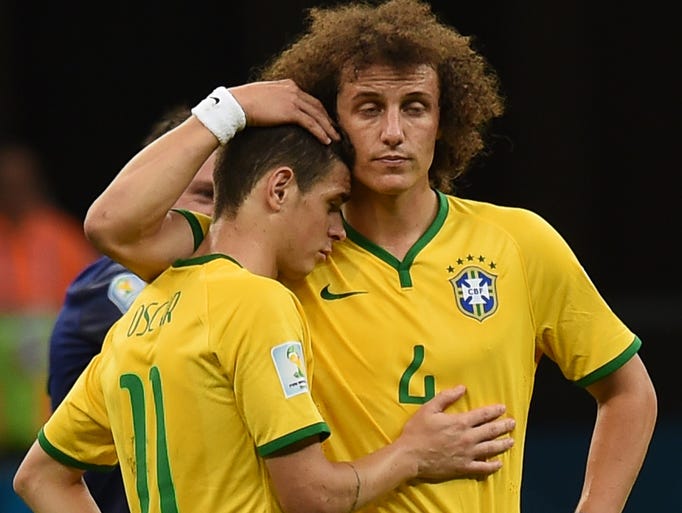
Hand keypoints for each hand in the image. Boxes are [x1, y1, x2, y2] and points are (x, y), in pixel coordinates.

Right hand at [229, 80, 338, 143]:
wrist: (236, 104)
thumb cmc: (242, 103)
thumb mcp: (261, 97)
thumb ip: (273, 101)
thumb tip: (273, 111)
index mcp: (287, 85)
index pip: (309, 99)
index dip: (319, 111)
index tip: (325, 121)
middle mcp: (293, 89)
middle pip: (317, 106)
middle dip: (328, 120)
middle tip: (336, 131)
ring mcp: (293, 99)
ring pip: (317, 115)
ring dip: (328, 128)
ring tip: (336, 139)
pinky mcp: (291, 111)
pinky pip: (311, 123)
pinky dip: (320, 132)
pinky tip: (326, 141)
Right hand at [398, 385, 514, 479]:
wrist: (410, 456)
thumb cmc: (417, 431)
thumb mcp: (428, 409)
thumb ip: (446, 397)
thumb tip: (462, 388)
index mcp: (460, 422)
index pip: (483, 415)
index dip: (494, 410)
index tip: (503, 408)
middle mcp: (467, 438)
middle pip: (491, 431)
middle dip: (503, 426)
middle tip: (513, 423)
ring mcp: (467, 454)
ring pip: (491, 449)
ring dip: (503, 444)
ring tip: (511, 441)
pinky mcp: (463, 468)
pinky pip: (482, 468)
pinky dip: (492, 466)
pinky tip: (499, 464)